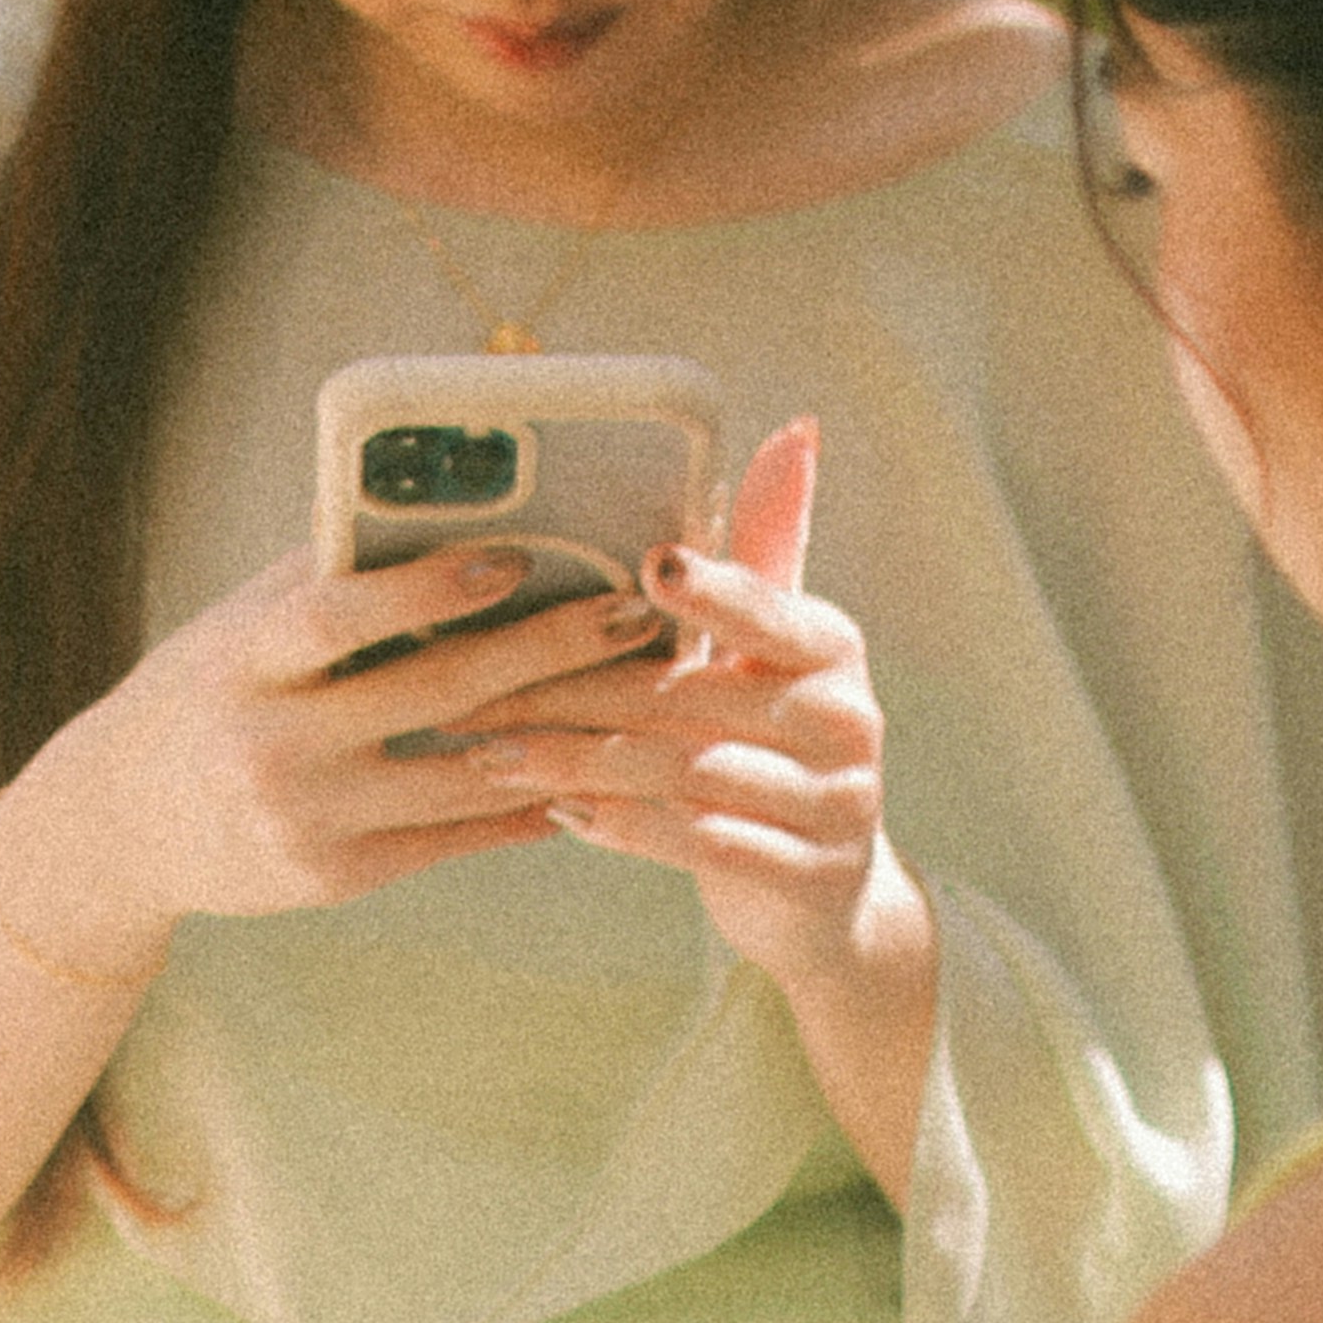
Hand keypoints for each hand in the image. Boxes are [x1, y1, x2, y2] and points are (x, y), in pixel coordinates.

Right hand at [0, 533, 676, 975]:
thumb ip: (328, 576)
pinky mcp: (334, 876)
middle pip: (433, 692)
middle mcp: (271, 743)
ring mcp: (305, 818)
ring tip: (640, 697)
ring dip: (564, 736)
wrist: (121, 826)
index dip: (429, 586)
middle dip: (546, 650)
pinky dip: (525, 806)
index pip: (340, 615)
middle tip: (629, 613)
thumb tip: (449, 504)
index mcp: (246, 661)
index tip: (516, 555)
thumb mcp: (239, 627)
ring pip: (464, 775)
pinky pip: (453, 838)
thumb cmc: (204, 693)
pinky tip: (588, 776)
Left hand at [505, 415, 918, 991]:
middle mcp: (849, 722)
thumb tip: (790, 430)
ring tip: (491, 754)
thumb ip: (763, 551)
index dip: (714, 591)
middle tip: (472, 693)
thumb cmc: (766, 742)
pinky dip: (621, 824)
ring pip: (684, 772)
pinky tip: (558, 810)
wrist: (823, 892)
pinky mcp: (808, 878)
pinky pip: (697, 842)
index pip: (769, 612)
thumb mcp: (771, 651)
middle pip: (693, 698)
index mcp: (832, 649)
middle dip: (575, 694)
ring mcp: (837, 805)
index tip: (650, 567)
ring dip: (577, 761)